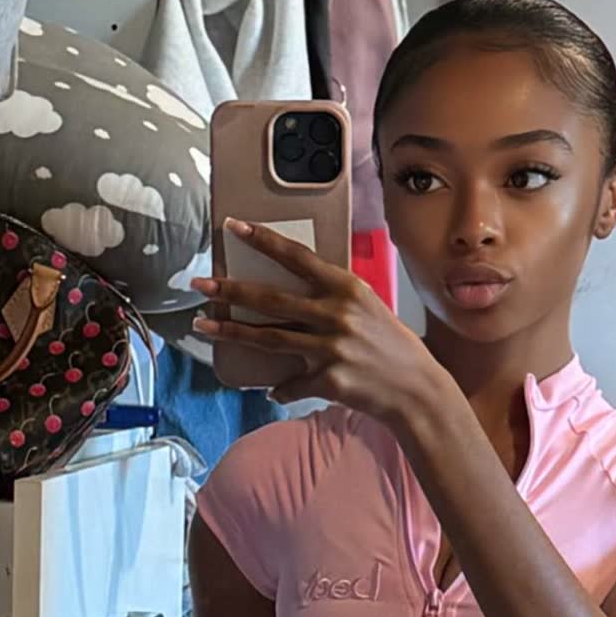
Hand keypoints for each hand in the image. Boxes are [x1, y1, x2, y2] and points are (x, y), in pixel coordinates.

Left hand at [192, 220, 451, 425]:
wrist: (416, 390)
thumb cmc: (392, 346)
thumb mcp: (368, 308)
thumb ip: (333, 297)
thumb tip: (294, 295)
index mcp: (347, 289)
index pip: (297, 257)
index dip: (263, 240)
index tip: (233, 226)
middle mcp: (337, 314)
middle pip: (271, 299)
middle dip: (229, 291)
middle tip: (199, 284)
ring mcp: (331, 348)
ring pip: (268, 338)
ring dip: (231, 333)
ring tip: (202, 326)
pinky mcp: (328, 380)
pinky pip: (290, 383)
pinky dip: (279, 388)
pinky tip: (270, 390)